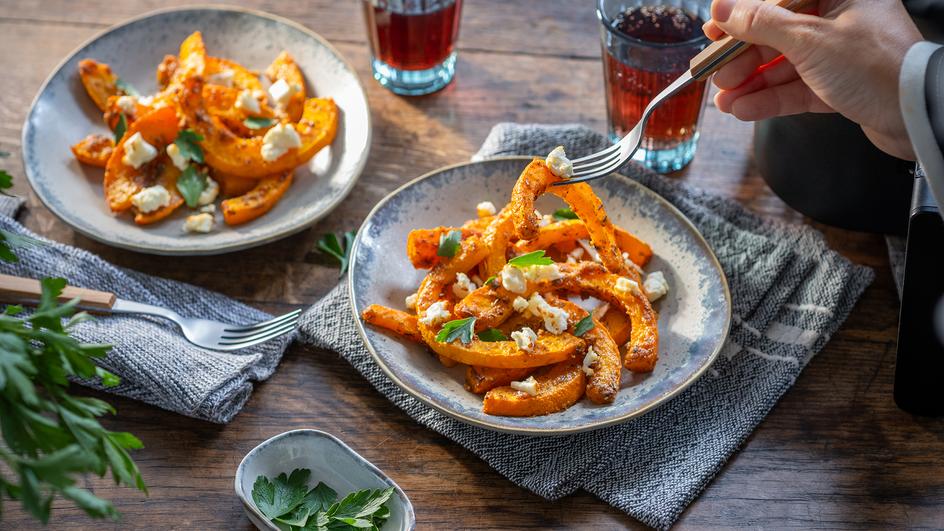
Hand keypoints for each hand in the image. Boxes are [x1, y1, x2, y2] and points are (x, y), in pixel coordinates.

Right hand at [703, 0, 921, 159]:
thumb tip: (724, 8)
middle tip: (714, 73)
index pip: (780, 1)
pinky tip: (743, 109)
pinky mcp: (838, 86)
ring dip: (750, 84)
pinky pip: (795, 89)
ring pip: (783, 65)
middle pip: (777, 34)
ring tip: (724, 100)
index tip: (714, 31)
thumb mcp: (810, 40)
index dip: (743, 16)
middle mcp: (840, 20)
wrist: (917, 116)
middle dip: (742, 58)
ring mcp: (839, 55)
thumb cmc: (877, 67)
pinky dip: (769, 100)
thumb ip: (762, 23)